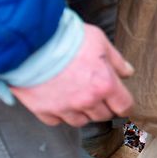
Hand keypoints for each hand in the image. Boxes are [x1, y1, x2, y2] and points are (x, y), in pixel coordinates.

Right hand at [11, 24, 134, 126]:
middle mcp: (86, 100)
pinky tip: (57, 98)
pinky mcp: (43, 110)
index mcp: (104, 84)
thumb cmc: (65, 36)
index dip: (123, 105)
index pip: (124, 106)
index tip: (120, 103)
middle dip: (101, 105)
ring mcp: (64, 108)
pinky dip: (58, 113)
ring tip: (74, 94)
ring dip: (81, 111)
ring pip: (80, 121)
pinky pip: (56, 120)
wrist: (30, 40)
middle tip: (93, 92)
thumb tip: (126, 72)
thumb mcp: (99, 41)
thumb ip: (116, 60)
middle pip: (102, 115)